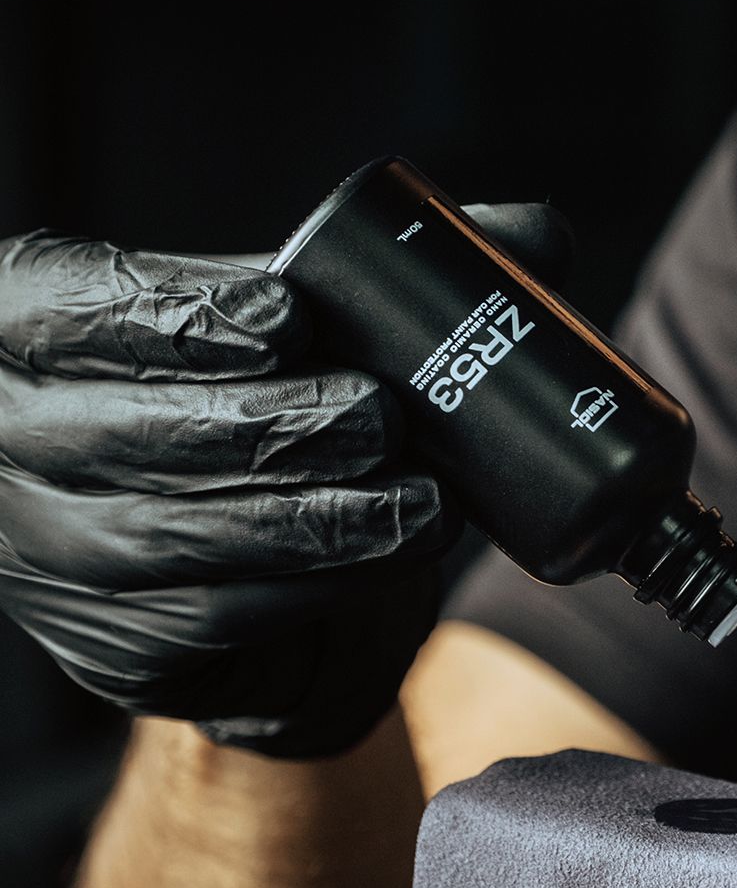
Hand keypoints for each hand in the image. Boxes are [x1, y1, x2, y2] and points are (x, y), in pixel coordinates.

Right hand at [0, 205, 570, 757]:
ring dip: (311, 521)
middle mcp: (12, 446)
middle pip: (130, 431)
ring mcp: (47, 561)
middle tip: (378, 418)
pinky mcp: (111, 650)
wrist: (238, 581)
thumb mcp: (299, 336)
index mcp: (29, 330)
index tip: (288, 319)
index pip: (80, 308)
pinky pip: (212, 618)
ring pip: (176, 537)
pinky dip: (310, 588)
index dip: (179, 315)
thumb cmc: (258, 423)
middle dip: (270, 426)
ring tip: (419, 503)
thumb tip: (533, 237)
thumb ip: (391, 278)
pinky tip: (384, 563)